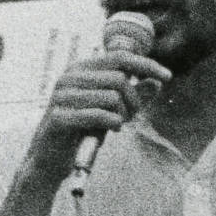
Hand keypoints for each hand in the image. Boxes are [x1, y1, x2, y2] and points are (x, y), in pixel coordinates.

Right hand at [23, 40, 169, 180]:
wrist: (48, 159)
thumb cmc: (80, 131)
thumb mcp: (109, 110)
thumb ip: (131, 96)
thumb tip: (156, 83)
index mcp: (80, 69)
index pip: (119, 56)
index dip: (146, 65)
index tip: (167, 76)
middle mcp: (69, 77)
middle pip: (119, 78)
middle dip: (134, 99)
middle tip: (132, 116)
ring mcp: (62, 96)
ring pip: (112, 97)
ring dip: (123, 115)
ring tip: (117, 125)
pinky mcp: (59, 117)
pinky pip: (99, 115)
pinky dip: (112, 123)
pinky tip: (111, 130)